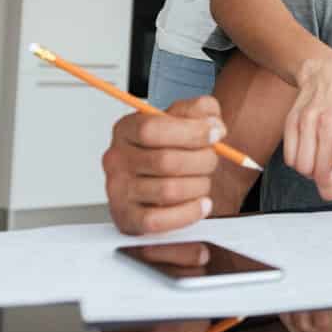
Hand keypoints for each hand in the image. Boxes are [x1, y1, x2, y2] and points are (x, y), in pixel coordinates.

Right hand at [103, 95, 222, 234]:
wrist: (157, 177)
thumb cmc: (169, 146)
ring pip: (168, 191)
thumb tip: (213, 124)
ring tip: (203, 181)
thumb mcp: (184, 117)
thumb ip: (201, 110)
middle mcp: (116, 159)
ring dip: (198, 186)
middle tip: (211, 160)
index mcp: (127, 129)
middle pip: (165, 161)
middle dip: (202, 161)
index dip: (191, 132)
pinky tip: (201, 204)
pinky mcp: (126, 218)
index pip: (152, 129)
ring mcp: (118, 190)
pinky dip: (188, 213)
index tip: (215, 134)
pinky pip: (158, 221)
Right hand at [283, 53, 331, 200]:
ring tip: (321, 158)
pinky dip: (299, 162)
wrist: (326, 75)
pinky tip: (309, 151)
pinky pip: (289, 159)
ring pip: (302, 167)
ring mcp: (307, 120)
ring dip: (311, 172)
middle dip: (327, 183)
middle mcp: (329, 120)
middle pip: (320, 169)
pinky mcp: (290, 121)